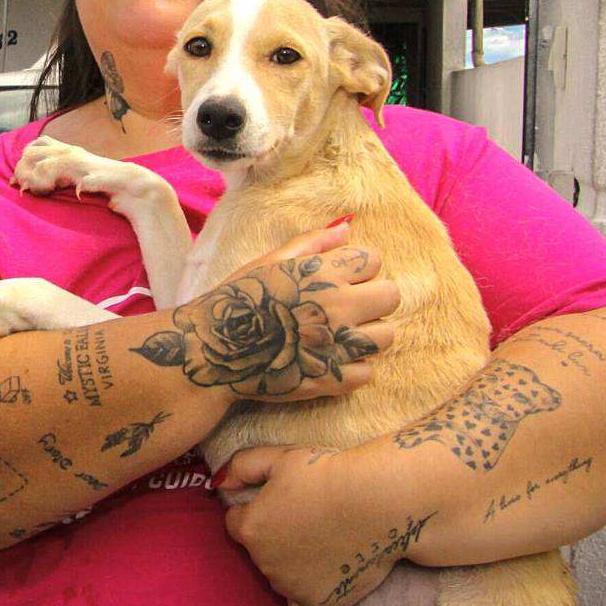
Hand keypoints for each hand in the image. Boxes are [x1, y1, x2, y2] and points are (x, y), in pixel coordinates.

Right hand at [134, 222, 396, 402]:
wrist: (214, 350)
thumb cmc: (239, 299)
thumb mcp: (270, 262)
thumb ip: (312, 242)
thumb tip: (347, 226)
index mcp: (322, 273)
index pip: (374, 260)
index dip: (360, 268)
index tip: (343, 278)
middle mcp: (338, 306)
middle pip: (391, 296)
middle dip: (374, 299)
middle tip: (348, 308)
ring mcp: (338, 344)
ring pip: (387, 336)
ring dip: (369, 335)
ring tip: (340, 336)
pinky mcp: (334, 380)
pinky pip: (367, 372)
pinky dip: (352, 369)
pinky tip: (329, 362)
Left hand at [219, 444, 431, 605]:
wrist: (377, 501)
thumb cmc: (326, 473)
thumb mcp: (278, 457)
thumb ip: (241, 467)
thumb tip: (220, 482)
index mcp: (251, 528)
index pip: (235, 522)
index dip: (254, 509)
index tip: (277, 501)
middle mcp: (265, 562)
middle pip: (258, 549)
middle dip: (272, 534)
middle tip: (303, 514)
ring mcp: (292, 586)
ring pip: (279, 574)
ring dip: (289, 560)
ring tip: (319, 535)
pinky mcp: (319, 603)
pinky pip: (299, 602)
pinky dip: (305, 589)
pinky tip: (320, 567)